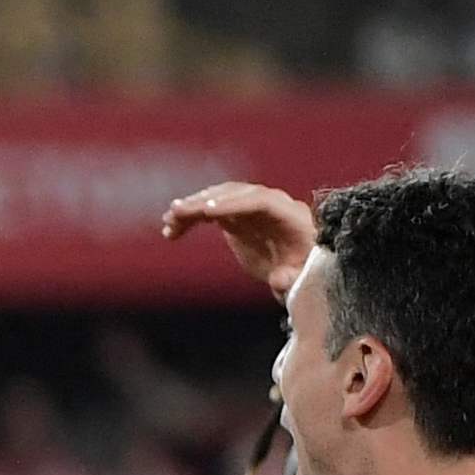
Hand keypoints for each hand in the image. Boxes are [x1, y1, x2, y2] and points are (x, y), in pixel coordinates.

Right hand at [162, 180, 318, 298]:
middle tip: (177, 211)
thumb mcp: (303, 279)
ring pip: (220, 198)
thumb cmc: (306, 273)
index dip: (236, 205)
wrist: (302, 269)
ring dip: (192, 207)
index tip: (208, 212)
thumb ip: (291, 278)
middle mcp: (271, 205)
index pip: (262, 202)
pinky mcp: (237, 218)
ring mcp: (252, 209)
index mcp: (290, 216)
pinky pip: (211, 210)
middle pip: (236, 194)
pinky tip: (171, 231)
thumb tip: (279, 279)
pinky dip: (191, 218)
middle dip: (206, 201)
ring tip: (168, 221)